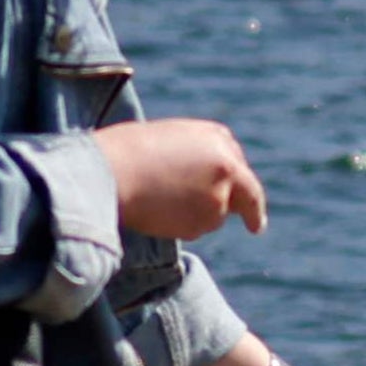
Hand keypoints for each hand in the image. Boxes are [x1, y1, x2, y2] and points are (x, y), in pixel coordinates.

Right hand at [99, 114, 266, 242]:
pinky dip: (180, 227)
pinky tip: (156, 212)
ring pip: (216, 216)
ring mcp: (222, 191)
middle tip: (257, 226)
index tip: (245, 196)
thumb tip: (196, 185)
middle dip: (253, 211)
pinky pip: (196, 229)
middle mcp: (227, 162)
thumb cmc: (123, 154)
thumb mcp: (165, 143)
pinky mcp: (211, 217)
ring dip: (195, 217)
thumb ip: (191, 160)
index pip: (234, 163)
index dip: (236, 181)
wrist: (109, 172)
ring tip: (157, 200)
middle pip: (246, 192)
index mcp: (215, 136)